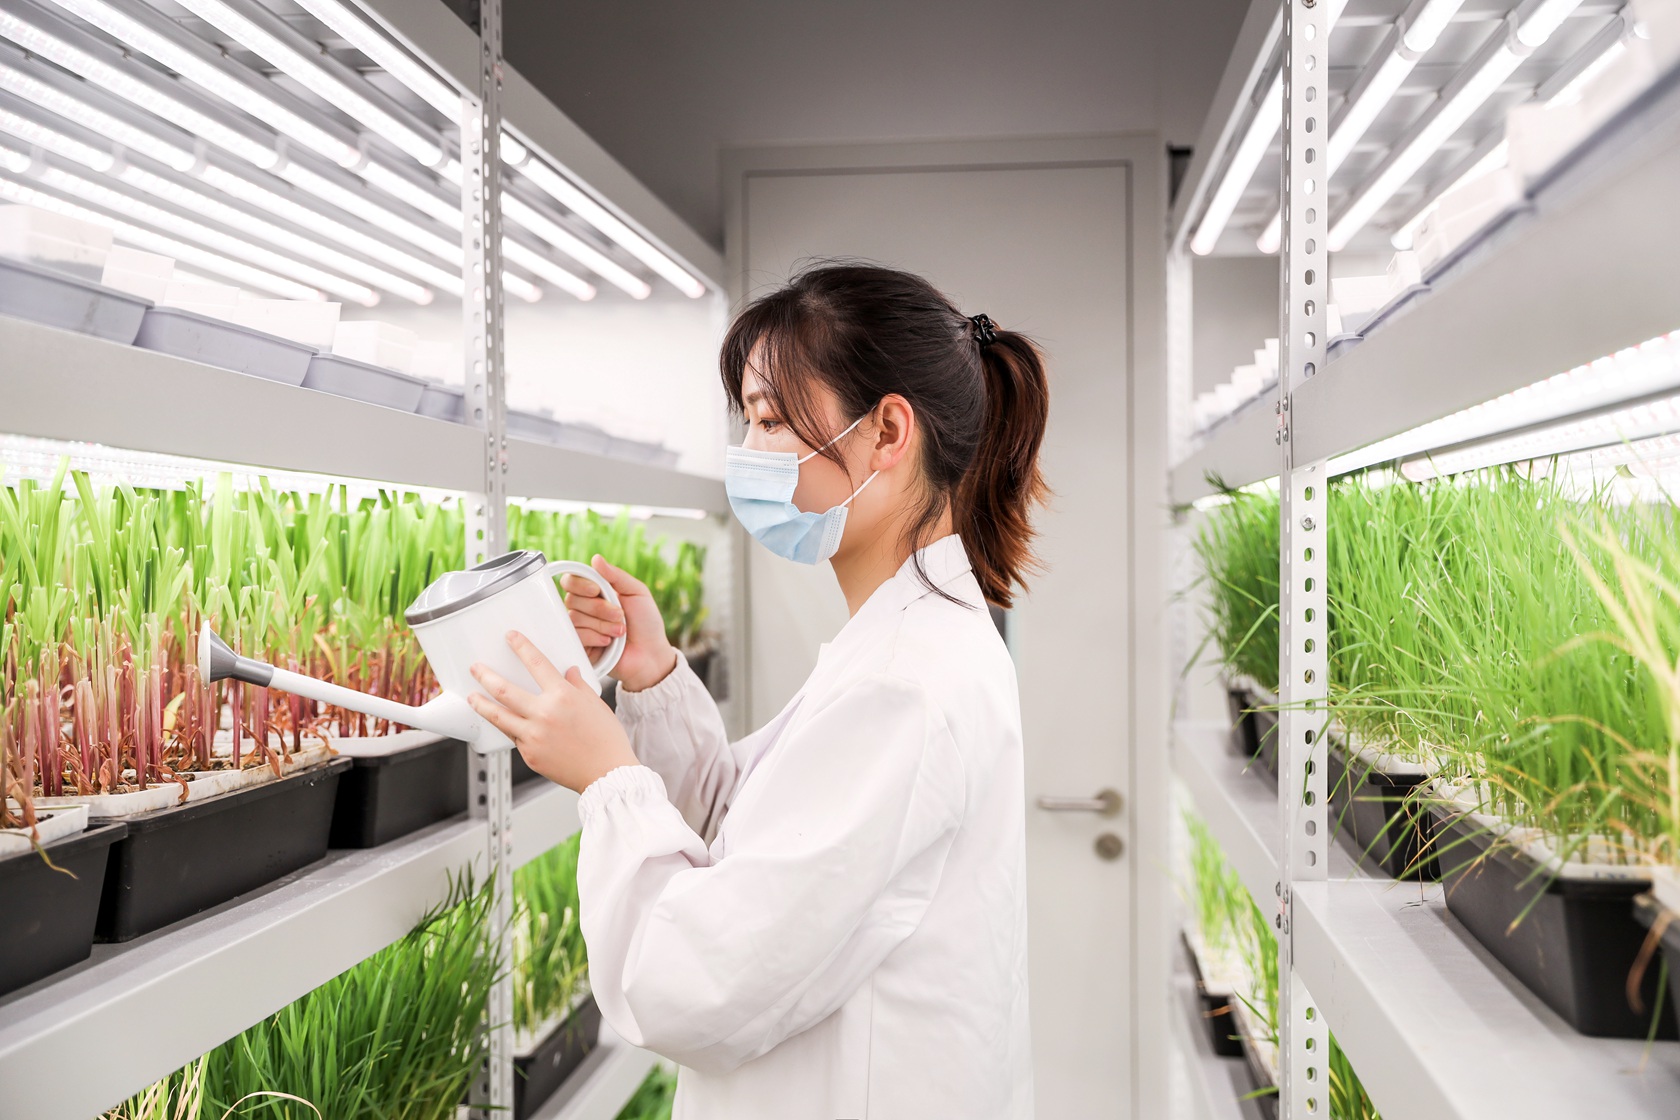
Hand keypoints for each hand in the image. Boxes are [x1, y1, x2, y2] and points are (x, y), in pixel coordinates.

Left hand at [467, 631, 639, 793]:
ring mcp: (533, 735)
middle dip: (485, 675)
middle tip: (476, 668)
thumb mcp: (596, 704)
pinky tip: (500, 721)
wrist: (607, 773)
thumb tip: (569, 672)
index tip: (511, 637)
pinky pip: (511, 736)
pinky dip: (505, 726)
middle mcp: (544, 713)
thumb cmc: (606, 740)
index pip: (536, 663)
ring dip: (480, 703)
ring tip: (472, 696)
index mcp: (563, 696)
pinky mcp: (529, 754)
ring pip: (497, 715)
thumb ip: (578, 685)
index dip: (521, 646)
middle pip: (504, 689)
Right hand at [561, 554, 677, 692]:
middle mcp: (584, 608)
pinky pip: (576, 635)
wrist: (651, 654)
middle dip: (599, 608)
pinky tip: (609, 642)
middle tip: (620, 615)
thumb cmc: (646, 622)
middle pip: (572, 599)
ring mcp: (581, 627)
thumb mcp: (637, 592)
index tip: (597, 590)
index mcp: (595, 592)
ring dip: (602, 624)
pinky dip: (596, 637)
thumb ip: (616, 575)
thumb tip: (596, 559)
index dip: (580, 584)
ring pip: (575, 618)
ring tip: (620, 632)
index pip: (572, 580)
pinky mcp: (580, 646)